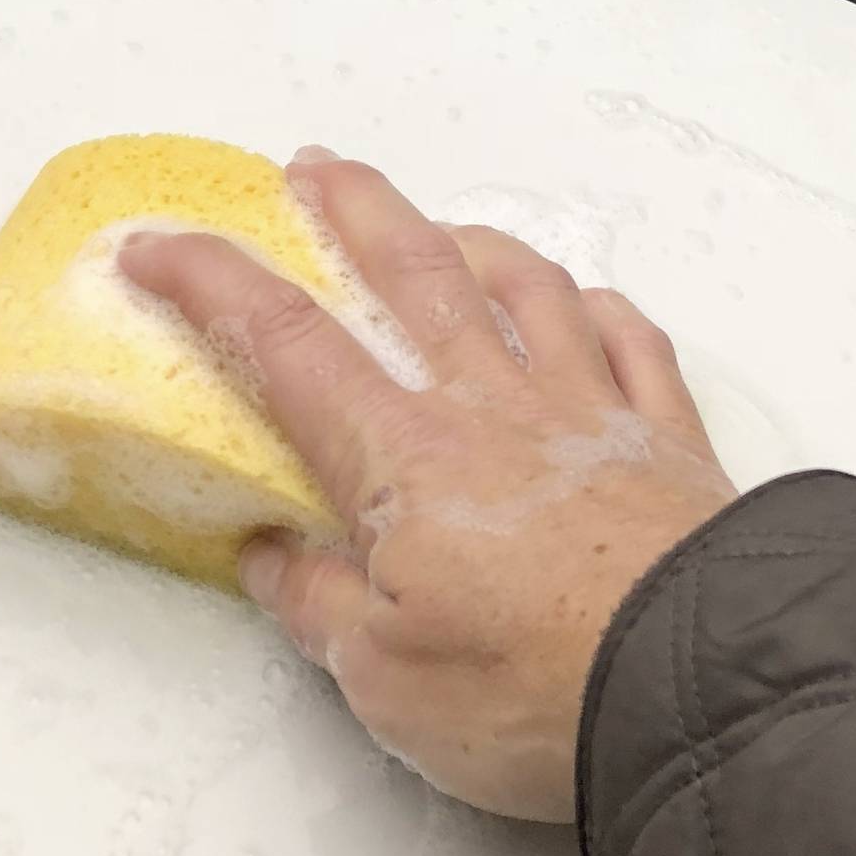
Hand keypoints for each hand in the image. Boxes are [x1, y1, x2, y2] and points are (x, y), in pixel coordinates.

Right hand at [118, 149, 736, 819]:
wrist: (700, 685)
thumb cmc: (531, 688)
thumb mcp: (386, 680)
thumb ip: (320, 608)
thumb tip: (269, 551)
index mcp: (405, 456)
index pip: (287, 342)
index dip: (211, 282)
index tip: (155, 245)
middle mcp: (493, 404)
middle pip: (414, 272)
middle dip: (355, 207)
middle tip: (313, 167)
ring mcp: (589, 409)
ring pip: (528, 288)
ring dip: (477, 242)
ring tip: (446, 227)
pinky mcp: (669, 440)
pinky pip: (635, 344)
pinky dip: (606, 312)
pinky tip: (593, 307)